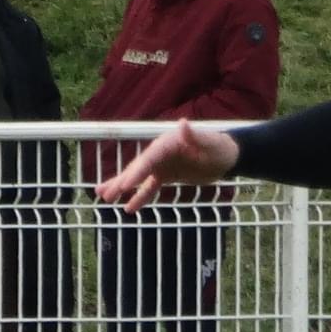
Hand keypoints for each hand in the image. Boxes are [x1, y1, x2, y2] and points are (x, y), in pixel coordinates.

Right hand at [94, 118, 238, 211]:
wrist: (226, 156)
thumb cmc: (219, 146)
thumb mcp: (210, 142)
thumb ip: (195, 135)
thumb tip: (184, 123)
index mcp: (167, 144)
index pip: (149, 159)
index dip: (136, 172)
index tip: (124, 185)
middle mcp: (160, 153)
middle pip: (137, 168)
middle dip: (121, 182)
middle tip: (103, 194)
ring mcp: (162, 165)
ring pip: (138, 178)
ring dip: (121, 188)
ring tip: (103, 198)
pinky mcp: (166, 175)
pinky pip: (149, 187)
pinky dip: (139, 197)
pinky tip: (128, 208)